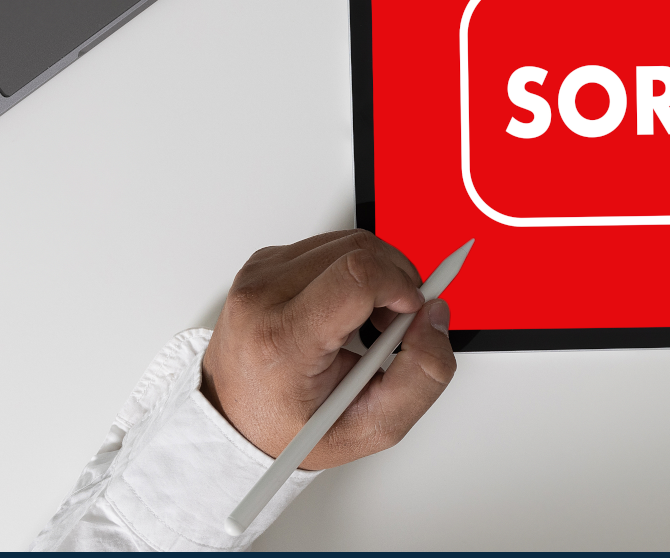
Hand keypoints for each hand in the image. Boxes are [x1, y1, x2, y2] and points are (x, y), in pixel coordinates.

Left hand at [201, 230, 455, 468]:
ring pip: (348, 242)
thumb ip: (421, 377)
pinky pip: (328, 246)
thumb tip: (435, 317)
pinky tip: (346, 307)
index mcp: (282, 341)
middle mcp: (262, 299)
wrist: (233, 418)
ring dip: (376, 274)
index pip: (356, 277)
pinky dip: (352, 271)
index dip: (400, 286)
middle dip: (396, 280)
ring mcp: (259, 276)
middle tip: (394, 325)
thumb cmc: (289, 426)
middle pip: (360, 251)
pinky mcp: (263, 264)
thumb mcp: (369, 428)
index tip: (412, 310)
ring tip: (370, 320)